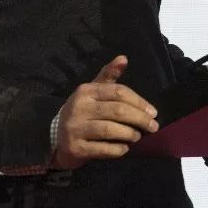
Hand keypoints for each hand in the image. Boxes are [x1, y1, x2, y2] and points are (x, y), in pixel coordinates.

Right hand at [51, 55, 158, 169]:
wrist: (54, 137)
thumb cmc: (81, 111)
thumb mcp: (92, 91)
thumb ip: (109, 75)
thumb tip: (124, 58)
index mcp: (86, 91)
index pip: (118, 92)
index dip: (139, 101)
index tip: (153, 112)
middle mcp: (79, 108)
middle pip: (117, 110)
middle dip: (139, 119)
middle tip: (153, 127)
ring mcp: (76, 128)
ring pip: (110, 130)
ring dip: (129, 134)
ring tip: (138, 136)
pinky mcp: (76, 148)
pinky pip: (102, 149)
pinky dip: (117, 149)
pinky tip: (125, 148)